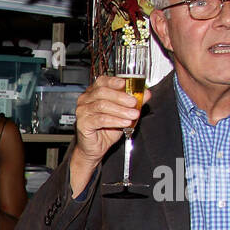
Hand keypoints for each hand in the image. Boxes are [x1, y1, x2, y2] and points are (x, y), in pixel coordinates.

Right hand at [69, 76, 146, 193]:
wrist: (96, 147)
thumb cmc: (106, 129)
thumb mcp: (123, 113)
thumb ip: (134, 103)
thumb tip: (146, 93)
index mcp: (93, 93)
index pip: (102, 81)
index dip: (114, 81)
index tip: (126, 84)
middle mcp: (86, 100)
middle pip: (102, 92)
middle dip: (121, 97)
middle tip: (134, 102)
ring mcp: (83, 111)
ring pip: (102, 105)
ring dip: (121, 110)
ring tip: (133, 115)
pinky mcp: (83, 124)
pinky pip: (100, 119)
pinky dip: (115, 120)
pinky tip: (125, 123)